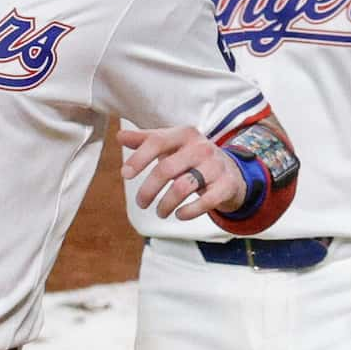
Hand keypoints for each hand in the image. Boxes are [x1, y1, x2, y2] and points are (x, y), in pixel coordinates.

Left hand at [118, 125, 246, 219]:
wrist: (230, 169)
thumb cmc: (191, 157)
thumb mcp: (170, 145)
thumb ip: (145, 140)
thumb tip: (120, 136)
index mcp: (184, 134)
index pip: (157, 142)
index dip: (139, 158)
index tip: (125, 174)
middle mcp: (201, 147)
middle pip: (166, 169)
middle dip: (148, 190)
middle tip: (141, 203)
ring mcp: (215, 166)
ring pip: (182, 188)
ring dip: (165, 205)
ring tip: (159, 212)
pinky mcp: (226, 185)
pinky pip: (205, 202)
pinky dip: (188, 212)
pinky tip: (179, 215)